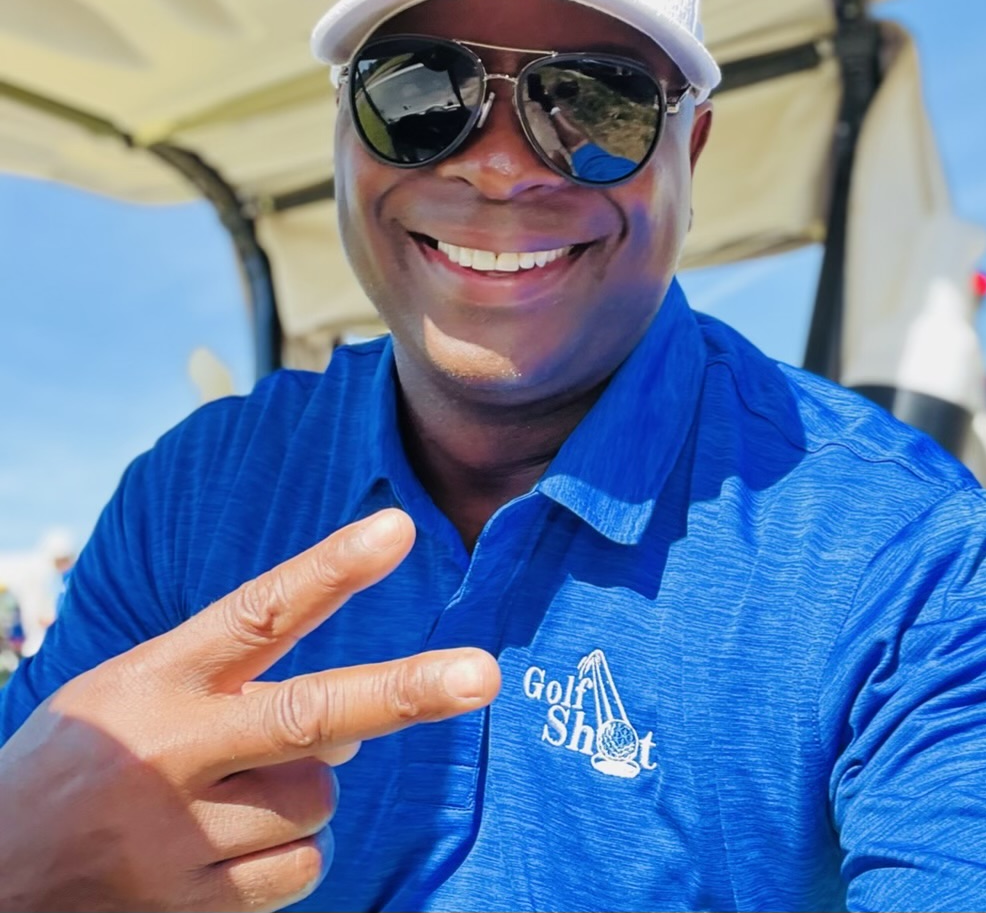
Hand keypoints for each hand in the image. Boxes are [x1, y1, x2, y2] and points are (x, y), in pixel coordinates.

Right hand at [0, 510, 498, 912]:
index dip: (331, 570)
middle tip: (482, 674)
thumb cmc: (87, 760)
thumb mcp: (136, 690)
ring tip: (235, 798)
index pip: (257, 612)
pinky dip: (289, 861)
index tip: (398, 528)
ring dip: (305, 797)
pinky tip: (230, 849)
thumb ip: (240, 690)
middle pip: (309, 715)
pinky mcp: (187, 909)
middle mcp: (172, 753)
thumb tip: (357, 736)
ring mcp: (177, 839)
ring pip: (317, 804)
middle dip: (403, 694)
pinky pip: (300, 876)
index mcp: (156, 679)